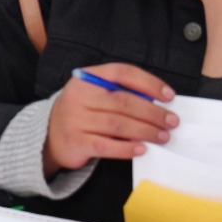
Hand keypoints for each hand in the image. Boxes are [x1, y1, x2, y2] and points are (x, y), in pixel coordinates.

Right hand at [43, 64, 176, 174]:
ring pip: (118, 124)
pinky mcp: (76, 142)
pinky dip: (128, 148)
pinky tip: (142, 149)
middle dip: (153, 112)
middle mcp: (79, 96)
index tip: (169, 96)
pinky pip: (107, 146)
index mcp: (86, 78)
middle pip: (123, 101)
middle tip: (171, 122)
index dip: (148, 82)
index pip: (121, 73)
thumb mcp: (94, 94)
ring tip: (163, 136)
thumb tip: (158, 102)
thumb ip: (119, 93)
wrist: (50, 135)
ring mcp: (76, 119)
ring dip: (145, 131)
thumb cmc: (82, 113)